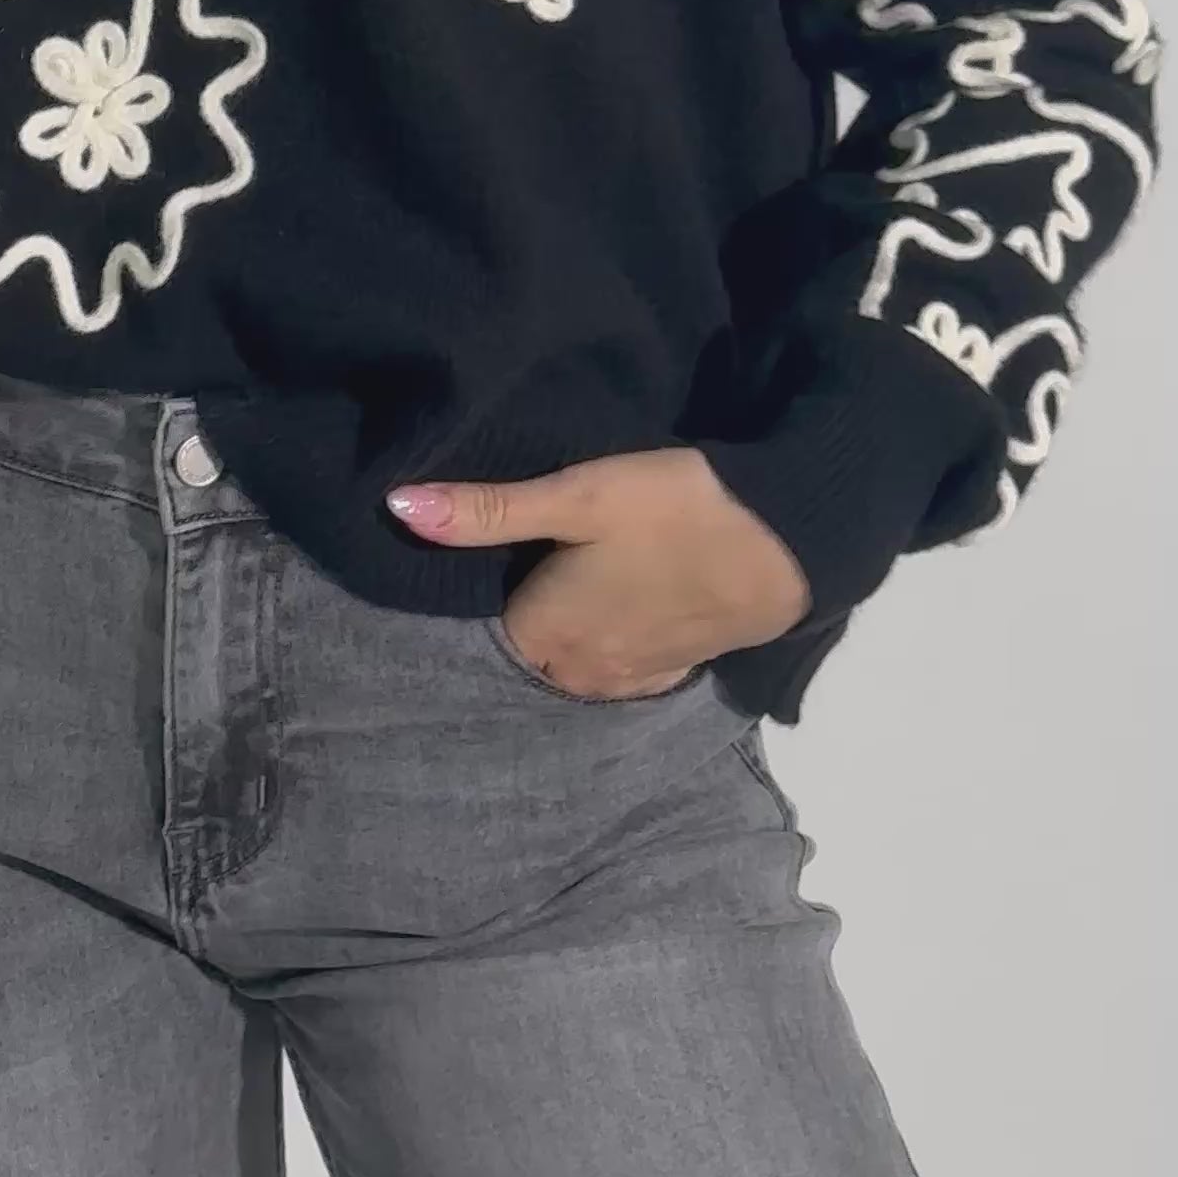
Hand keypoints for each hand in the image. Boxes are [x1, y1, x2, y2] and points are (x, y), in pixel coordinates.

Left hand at [387, 444, 811, 696]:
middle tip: (536, 553)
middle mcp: (577, 676)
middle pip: (528, 646)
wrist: (783, 546)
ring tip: (577, 574)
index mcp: (542, 637)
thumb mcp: (575, 495)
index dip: (485, 584)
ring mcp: (628, 681)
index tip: (491, 551)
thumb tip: (394, 505)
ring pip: (573, 660)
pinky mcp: (671, 673)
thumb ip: (487, 509)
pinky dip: (613, 639)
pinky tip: (622, 601)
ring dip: (571, 627)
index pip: (484, 623)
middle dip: (526, 610)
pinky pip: (619, 664)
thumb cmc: (669, 513)